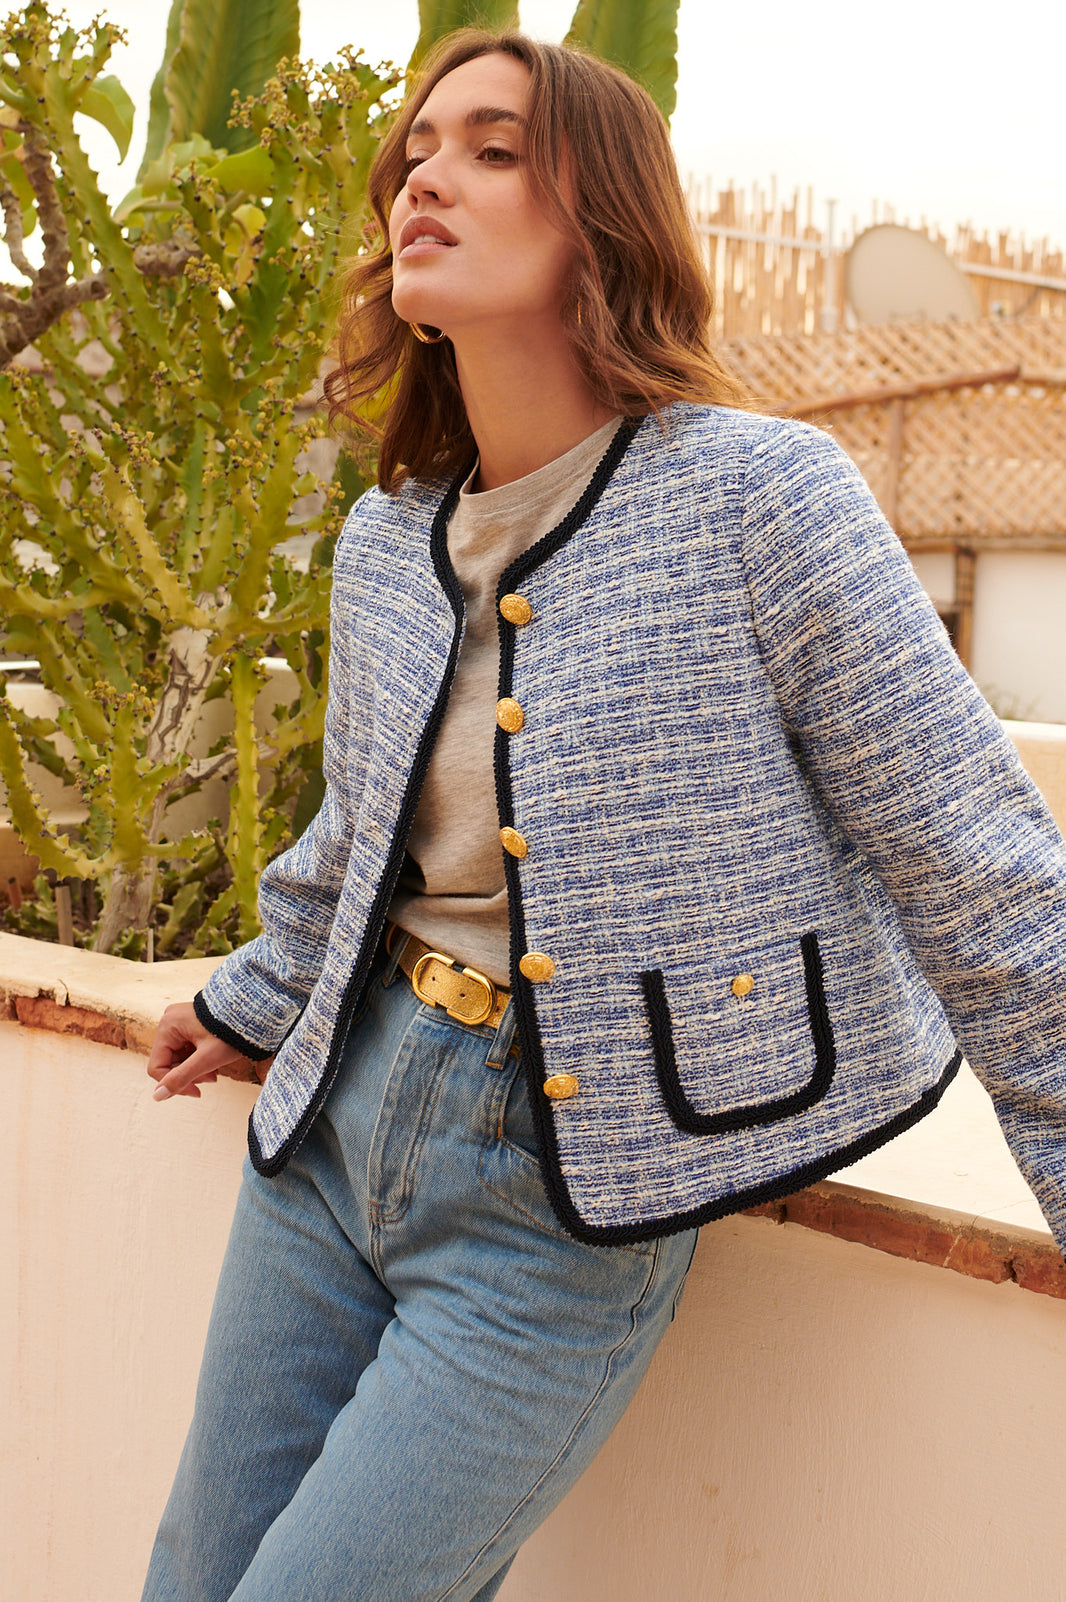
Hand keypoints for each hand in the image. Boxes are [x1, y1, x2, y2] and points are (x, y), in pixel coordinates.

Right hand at [147, 1002, 269, 1100]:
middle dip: (189, 1075)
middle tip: (212, 1078)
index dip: (174, 1084)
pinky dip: (198, 1059)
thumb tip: (157, 1096)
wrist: (255, 1013)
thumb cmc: (233, 1033)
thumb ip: (182, 1077)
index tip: (197, 1092)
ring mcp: (179, 1021)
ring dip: (195, 1069)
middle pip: (168, 1062)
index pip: (157, 1067)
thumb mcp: (208, 1059)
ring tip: (215, 1071)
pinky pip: (186, 1049)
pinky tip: (214, 1060)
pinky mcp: (190, 1024)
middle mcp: (169, 1021)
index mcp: (168, 1026)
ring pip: (178, 1057)